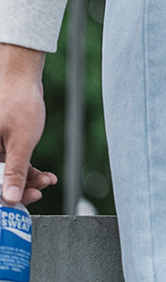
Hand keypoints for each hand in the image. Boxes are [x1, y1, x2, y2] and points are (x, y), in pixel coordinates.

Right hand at [0, 43, 56, 204]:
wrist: (20, 76)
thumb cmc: (17, 102)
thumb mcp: (19, 142)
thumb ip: (14, 172)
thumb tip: (10, 199)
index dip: (1, 198)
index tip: (17, 205)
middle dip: (18, 189)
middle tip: (38, 193)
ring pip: (5, 172)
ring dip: (26, 179)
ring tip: (47, 181)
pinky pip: (10, 162)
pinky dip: (26, 169)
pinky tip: (44, 175)